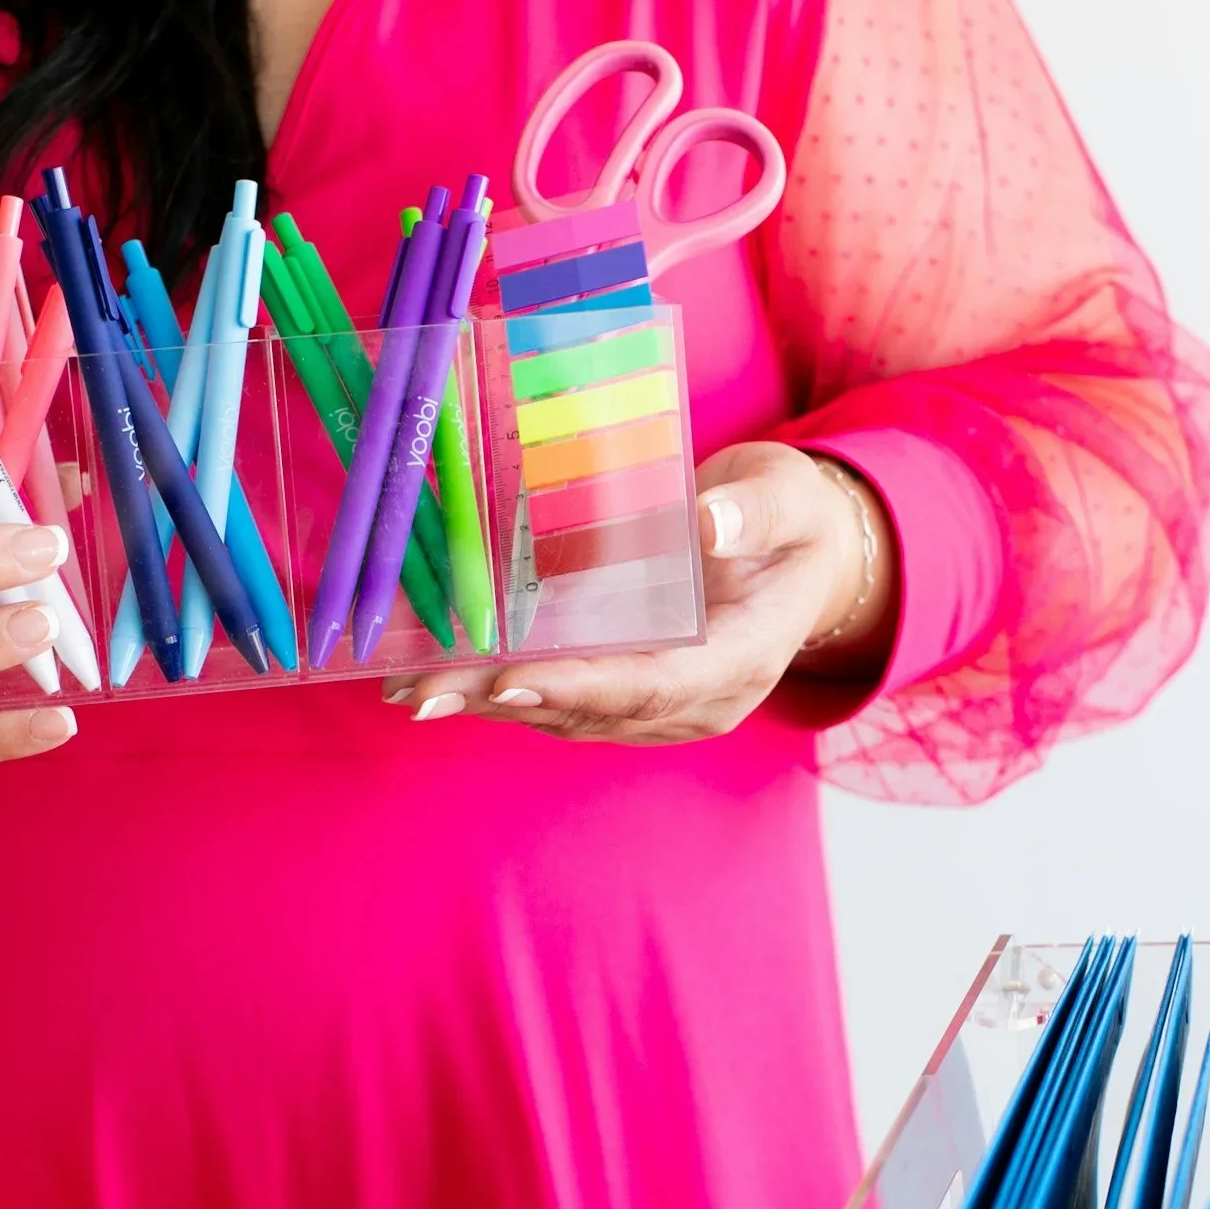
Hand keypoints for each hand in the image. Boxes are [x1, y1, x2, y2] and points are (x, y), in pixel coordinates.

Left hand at [379, 442, 895, 743]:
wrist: (797, 552)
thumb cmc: (789, 517)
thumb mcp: (786, 496)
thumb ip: (754, 511)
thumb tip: (709, 523)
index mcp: (743, 658)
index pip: (657, 684)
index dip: (582, 686)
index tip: (512, 679)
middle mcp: (700, 700)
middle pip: (595, 710)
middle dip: (506, 700)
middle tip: (425, 692)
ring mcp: (664, 707)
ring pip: (568, 713)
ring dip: (489, 702)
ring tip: (412, 685)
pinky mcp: (631, 695)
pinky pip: (563, 698)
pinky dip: (501, 686)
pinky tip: (442, 672)